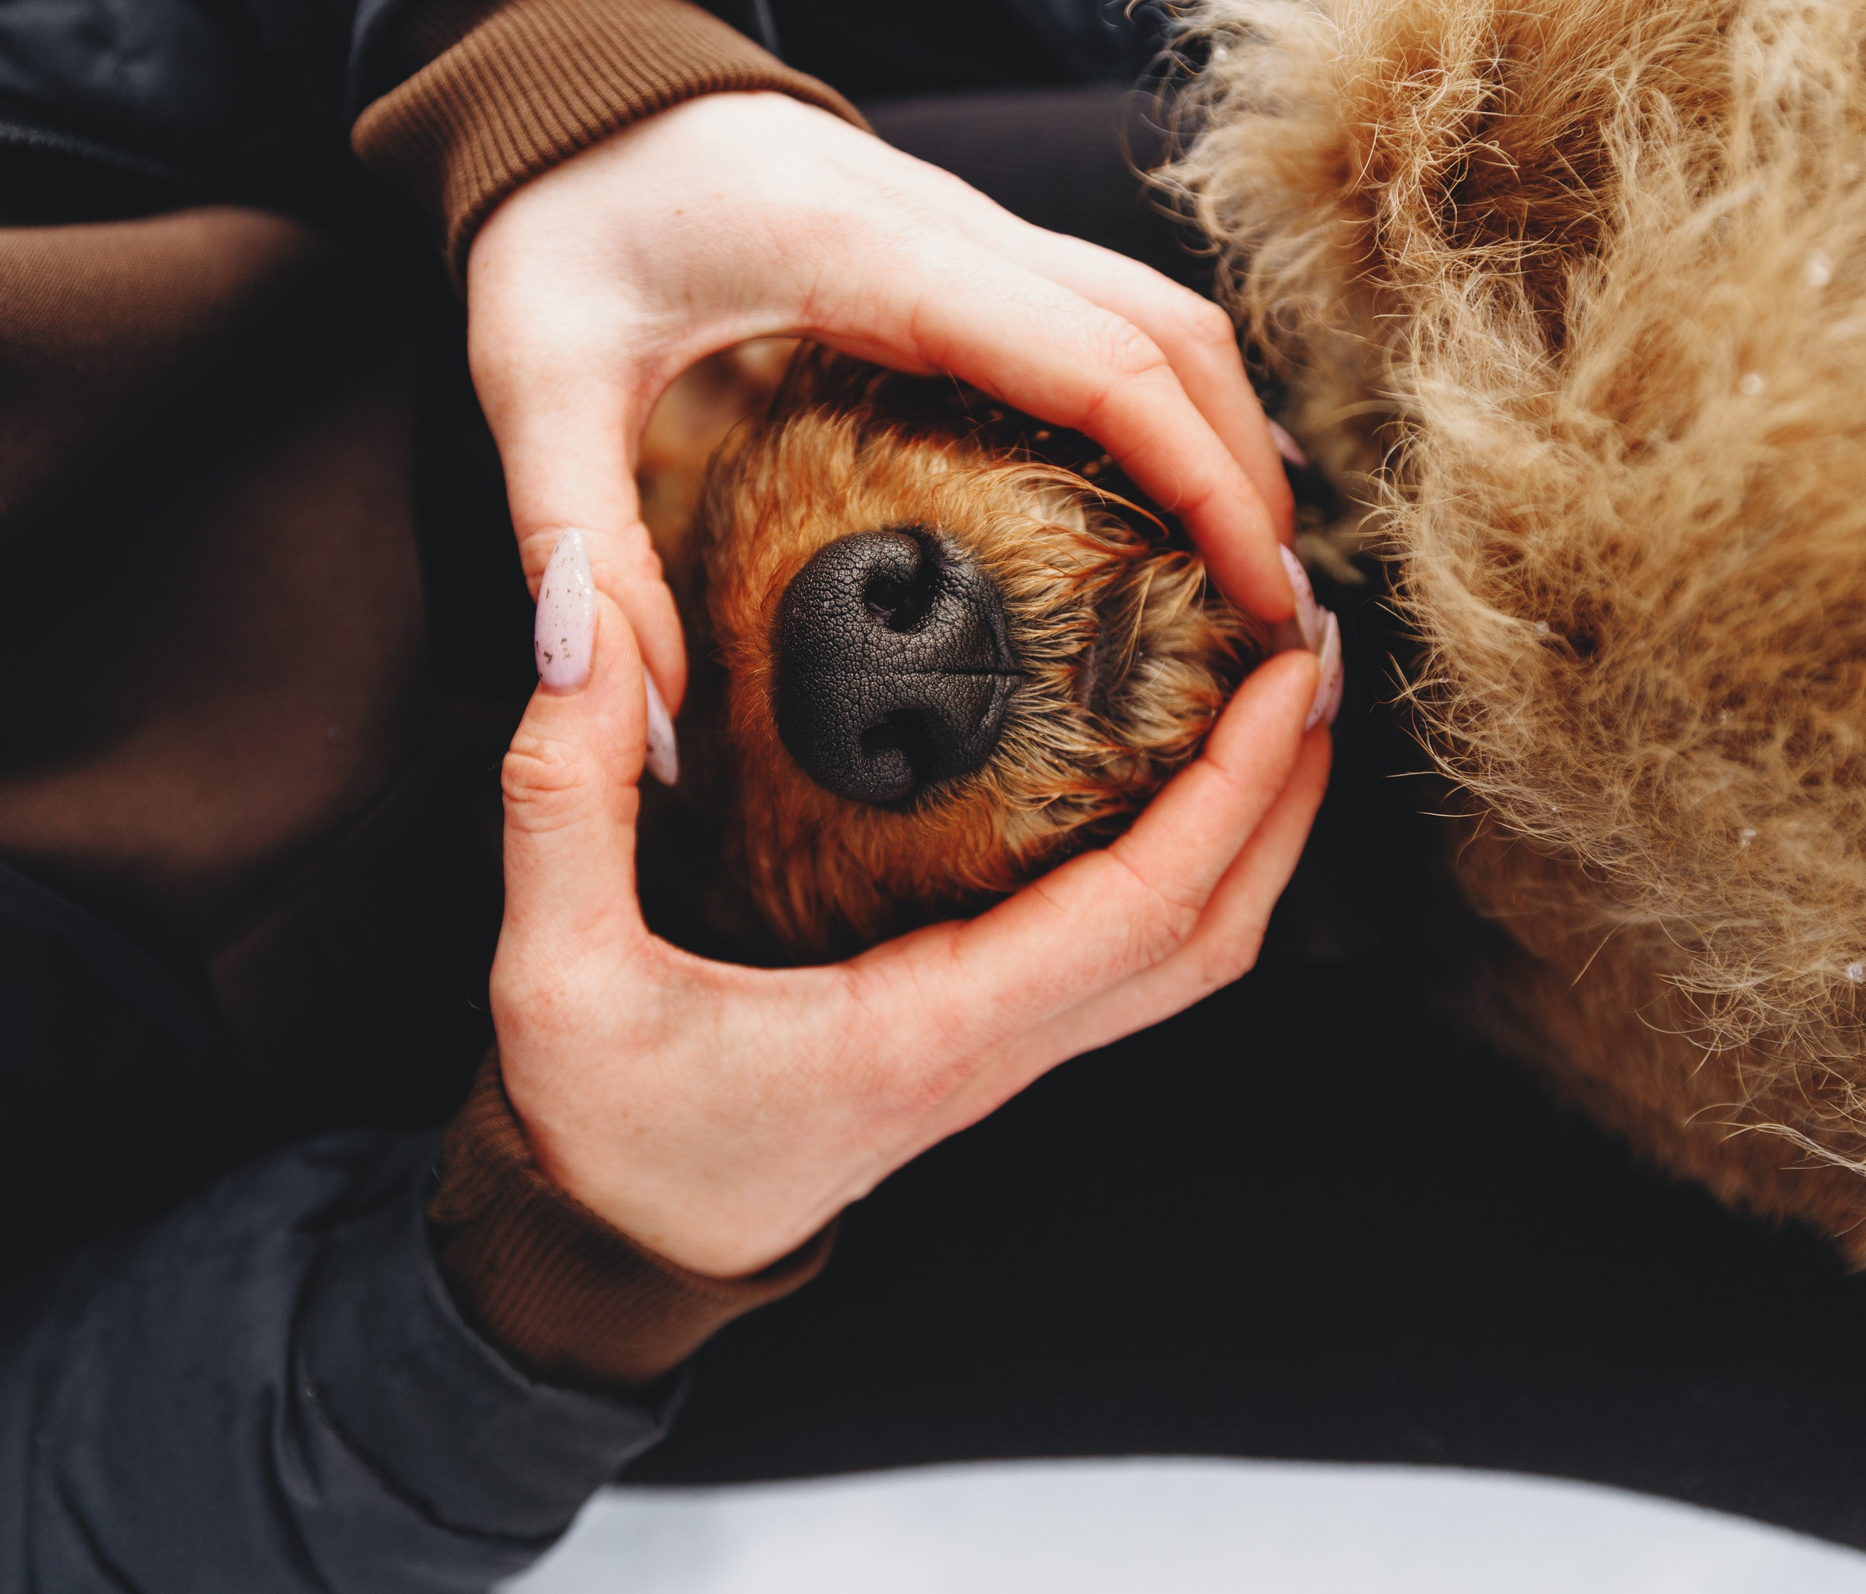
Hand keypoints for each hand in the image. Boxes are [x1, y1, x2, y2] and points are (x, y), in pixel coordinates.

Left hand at [464, 90, 1297, 710]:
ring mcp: (971, 232)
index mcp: (875, 257)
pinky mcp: (965, 252)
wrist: (569, 87)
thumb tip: (650, 724)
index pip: (1102, 361)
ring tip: (1250, 584)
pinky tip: (1181, 504)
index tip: (1255, 600)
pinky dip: (1177, 408)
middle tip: (1276, 629)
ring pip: (1162, 320)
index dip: (1205, 480)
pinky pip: (1112, 319)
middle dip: (1251, 480)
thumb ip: (578, 545)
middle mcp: (954, 229)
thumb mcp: (534, 382)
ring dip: (1229, 439)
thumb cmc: (557, 220)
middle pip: (1173, 339)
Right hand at [491, 573, 1330, 1276]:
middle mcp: (995, 1049)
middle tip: (1315, 646)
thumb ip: (561, 793)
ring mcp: (1002, 1051)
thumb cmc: (599, 1128)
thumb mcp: (550, 966)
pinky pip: (1132, 955)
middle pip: (1211, 936)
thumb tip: (584, 617)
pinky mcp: (985, 1035)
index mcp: (925, 1032)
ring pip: (1190, 956)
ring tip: (1277, 696)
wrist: (615, 1248)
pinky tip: (1178, 775)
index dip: (1233, 792)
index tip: (1282, 671)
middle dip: (1285, 795)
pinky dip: (1193, 865)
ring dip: (1256, 833)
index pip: (1137, 912)